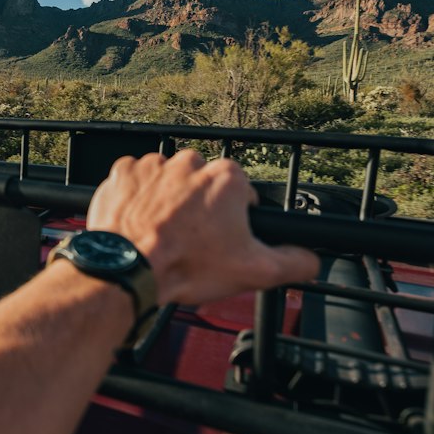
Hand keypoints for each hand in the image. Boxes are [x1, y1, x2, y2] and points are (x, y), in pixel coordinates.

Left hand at [86, 150, 318, 306]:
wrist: (128, 269)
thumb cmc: (186, 266)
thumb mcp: (254, 271)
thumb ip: (293, 262)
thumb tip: (311, 259)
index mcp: (226, 178)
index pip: (240, 193)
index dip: (233, 219)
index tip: (221, 238)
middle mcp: (190, 162)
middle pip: (202, 184)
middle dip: (199, 208)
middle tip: (190, 240)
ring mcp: (153, 165)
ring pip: (168, 182)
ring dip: (168, 201)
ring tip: (163, 234)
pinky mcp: (123, 173)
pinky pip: (136, 181)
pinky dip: (137, 198)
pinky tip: (140, 222)